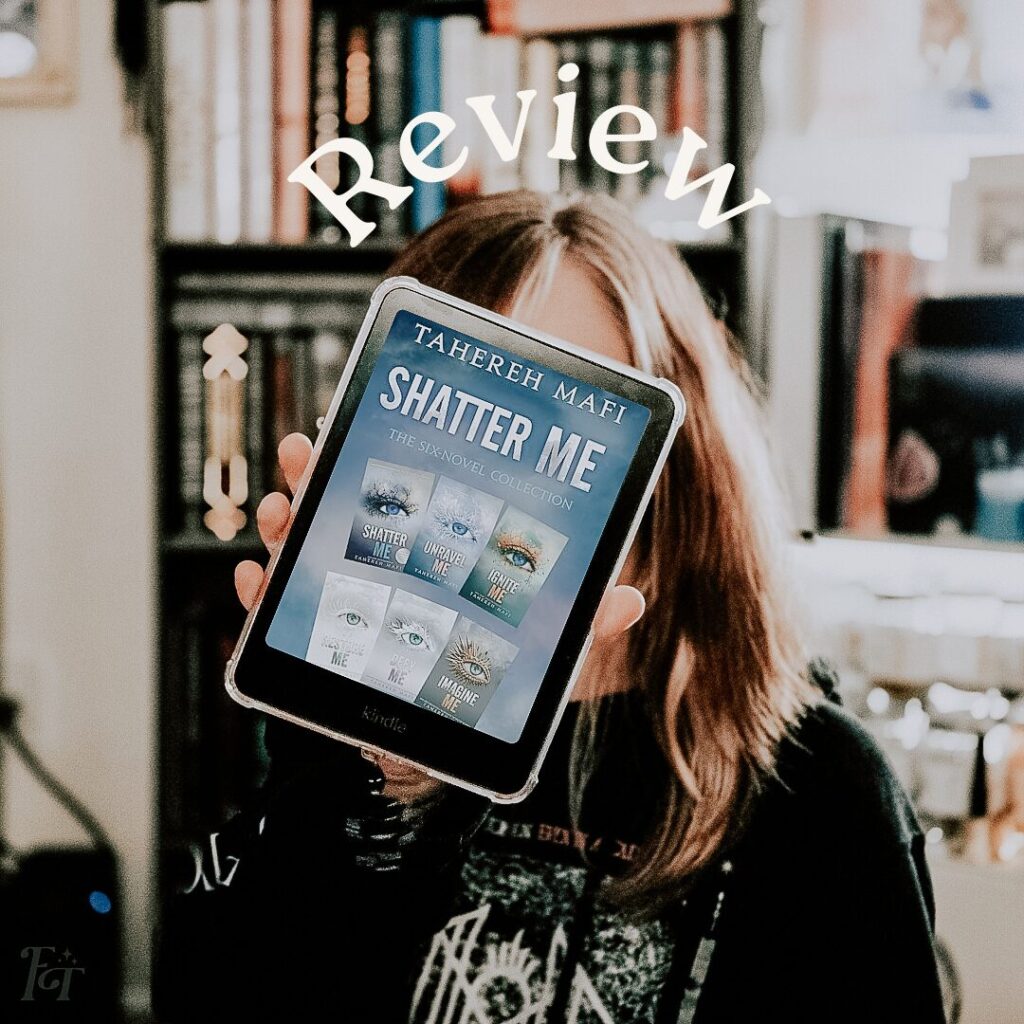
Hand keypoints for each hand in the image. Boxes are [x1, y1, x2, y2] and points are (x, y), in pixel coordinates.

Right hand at [234, 433, 645, 799]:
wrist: (439, 755)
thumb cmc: (484, 690)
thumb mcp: (535, 653)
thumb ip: (578, 627)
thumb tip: (632, 600)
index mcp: (424, 558)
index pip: (398, 498)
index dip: (372, 462)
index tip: (351, 429)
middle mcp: (376, 572)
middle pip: (338, 511)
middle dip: (314, 476)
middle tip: (303, 453)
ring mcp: (341, 606)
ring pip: (300, 552)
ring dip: (281, 523)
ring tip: (279, 506)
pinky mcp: (313, 646)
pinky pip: (274, 617)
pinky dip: (257, 595)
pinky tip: (254, 576)